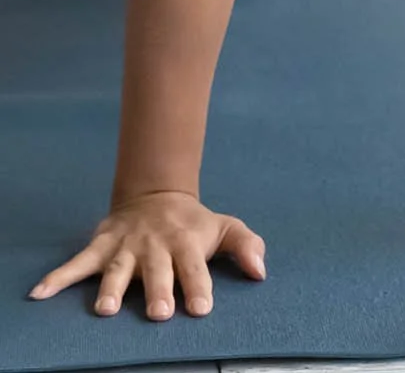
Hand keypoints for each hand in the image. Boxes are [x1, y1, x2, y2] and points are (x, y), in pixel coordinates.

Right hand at [28, 190, 265, 319]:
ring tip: (104, 310)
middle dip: (158, 290)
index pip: (195, 266)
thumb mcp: (224, 227)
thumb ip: (246, 245)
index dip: (198, 286)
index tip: (201, 308)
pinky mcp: (101, 246)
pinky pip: (77, 263)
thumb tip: (262, 271)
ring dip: (110, 288)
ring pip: (117, 268)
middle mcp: (155, 246)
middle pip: (157, 270)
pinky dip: (58, 277)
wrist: (156, 195)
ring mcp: (126, 246)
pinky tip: (39, 293)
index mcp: (186, 243)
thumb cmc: (193, 224)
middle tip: (159, 313)